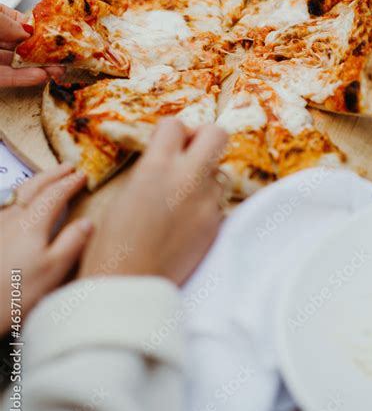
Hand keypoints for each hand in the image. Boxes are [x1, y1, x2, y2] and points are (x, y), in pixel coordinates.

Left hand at [0, 4, 63, 87]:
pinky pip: (5, 78)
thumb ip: (8, 23)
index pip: (19, 23)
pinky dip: (22, 79)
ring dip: (38, 68)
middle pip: (21, 45)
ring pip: (16, 64)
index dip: (38, 29)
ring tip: (57, 69)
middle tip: (62, 55)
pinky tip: (39, 77)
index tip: (55, 33)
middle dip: (42, 51)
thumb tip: (28, 31)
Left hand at [0, 164, 92, 335]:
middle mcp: (11, 218)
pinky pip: (2, 205)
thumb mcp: (53, 271)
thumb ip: (72, 243)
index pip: (54, 195)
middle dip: (52, 175)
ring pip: (14, 194)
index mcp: (32, 223)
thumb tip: (88, 222)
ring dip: (33, 183)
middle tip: (67, 166)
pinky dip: (14, 197)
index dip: (70, 183)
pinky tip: (14, 203)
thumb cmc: (16, 293)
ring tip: (44, 180)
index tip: (83, 175)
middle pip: (32, 187)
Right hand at [79, 118, 228, 285]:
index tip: (166, 144)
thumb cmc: (113, 242)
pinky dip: (205, 204)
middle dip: (204, 138)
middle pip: (216, 134)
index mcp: (156, 167)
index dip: (170, 132)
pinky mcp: (216, 225)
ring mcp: (206, 203)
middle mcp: (187, 179)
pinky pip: (218, 201)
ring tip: (183, 196)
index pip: (176, 124)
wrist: (128, 286)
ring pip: (219, 171)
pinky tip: (185, 220)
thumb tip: (168, 158)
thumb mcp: (126, 193)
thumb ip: (153, 169)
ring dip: (205, 176)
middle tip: (189, 153)